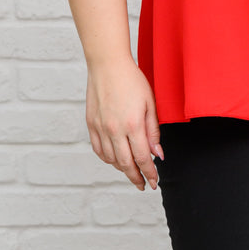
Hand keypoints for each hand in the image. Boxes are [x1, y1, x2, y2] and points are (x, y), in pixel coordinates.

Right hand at [85, 58, 163, 190]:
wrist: (108, 64)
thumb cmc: (132, 80)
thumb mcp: (150, 104)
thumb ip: (153, 131)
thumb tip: (157, 155)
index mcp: (132, 125)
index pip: (143, 158)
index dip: (149, 173)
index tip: (154, 182)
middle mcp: (114, 130)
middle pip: (126, 164)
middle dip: (136, 177)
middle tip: (143, 185)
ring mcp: (100, 128)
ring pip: (111, 159)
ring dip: (122, 169)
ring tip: (132, 171)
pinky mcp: (91, 124)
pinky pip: (99, 150)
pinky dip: (108, 159)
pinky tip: (116, 160)